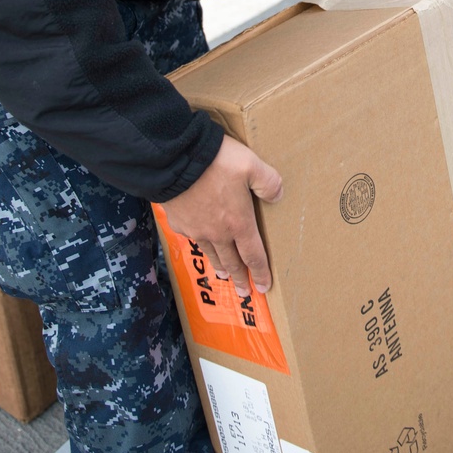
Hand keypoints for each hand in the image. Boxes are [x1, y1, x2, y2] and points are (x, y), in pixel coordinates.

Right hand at [161, 135, 282, 296]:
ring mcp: (196, 229)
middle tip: (244, 292)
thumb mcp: (252, 165)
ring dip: (220, 266)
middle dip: (239, 278)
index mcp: (239, 223)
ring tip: (222, 274)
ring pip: (211, 253)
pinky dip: (200, 244)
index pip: (253, 255)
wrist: (175, 160)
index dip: (260, 273)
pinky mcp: (179, 222)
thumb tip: (277, 195)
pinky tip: (200, 242)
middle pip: (231, 261)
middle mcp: (218, 232)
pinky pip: (193, 237)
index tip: (263, 287)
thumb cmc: (216, 162)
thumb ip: (268, 182)